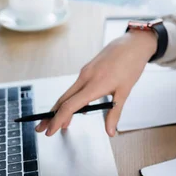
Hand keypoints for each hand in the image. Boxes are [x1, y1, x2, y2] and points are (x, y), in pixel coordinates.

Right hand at [35, 30, 157, 136]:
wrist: (133, 44)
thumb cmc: (131, 65)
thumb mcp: (125, 91)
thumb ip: (115, 113)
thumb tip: (110, 131)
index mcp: (95, 84)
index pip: (70, 106)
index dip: (58, 120)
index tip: (50, 131)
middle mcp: (85, 77)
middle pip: (63, 99)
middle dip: (51, 116)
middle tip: (42, 129)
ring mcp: (85, 71)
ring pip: (68, 93)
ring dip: (61, 108)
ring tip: (58, 122)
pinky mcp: (87, 68)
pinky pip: (75, 86)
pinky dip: (71, 98)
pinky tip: (76, 107)